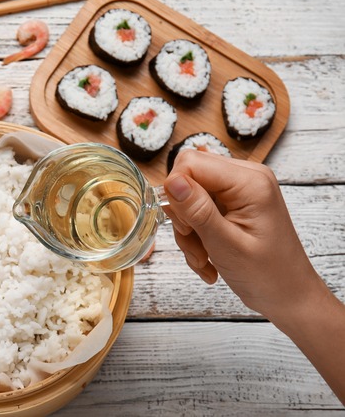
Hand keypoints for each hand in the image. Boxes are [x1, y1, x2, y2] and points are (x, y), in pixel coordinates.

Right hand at [164, 150, 344, 402]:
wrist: (289, 296)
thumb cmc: (267, 275)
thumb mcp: (226, 245)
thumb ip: (197, 210)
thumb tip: (171, 180)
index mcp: (249, 182)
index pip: (190, 163)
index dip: (177, 194)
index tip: (188, 228)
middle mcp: (246, 177)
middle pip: (187, 179)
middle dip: (183, 216)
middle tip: (196, 245)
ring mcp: (239, 189)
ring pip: (188, 197)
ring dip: (189, 232)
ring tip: (204, 258)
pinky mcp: (234, 202)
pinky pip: (198, 209)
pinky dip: (196, 235)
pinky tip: (208, 257)